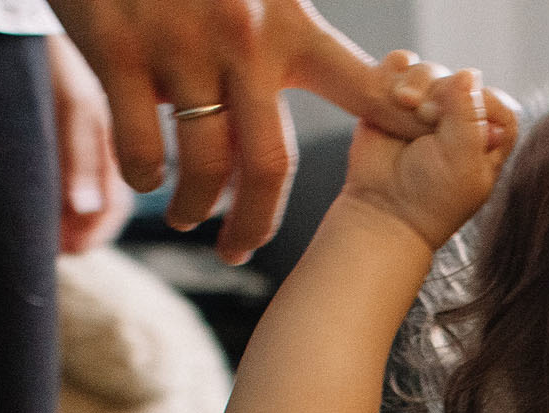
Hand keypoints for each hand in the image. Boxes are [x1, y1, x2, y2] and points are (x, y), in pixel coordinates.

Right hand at [47, 0, 433, 263]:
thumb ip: (288, 39)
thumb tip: (307, 99)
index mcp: (289, 25)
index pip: (364, 88)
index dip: (401, 128)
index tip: (427, 165)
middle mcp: (244, 39)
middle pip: (267, 164)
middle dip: (255, 223)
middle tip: (241, 250)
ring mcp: (181, 47)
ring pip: (203, 164)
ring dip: (195, 208)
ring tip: (188, 219)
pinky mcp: (120, 50)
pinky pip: (140, 144)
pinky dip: (144, 176)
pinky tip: (147, 179)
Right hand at [342, 63, 518, 250]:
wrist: (381, 210)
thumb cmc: (431, 197)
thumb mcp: (462, 160)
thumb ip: (470, 115)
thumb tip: (467, 73)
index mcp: (487, 141)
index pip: (495, 102)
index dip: (480, 101)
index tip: (460, 120)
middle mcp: (458, 123)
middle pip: (461, 81)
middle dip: (443, 92)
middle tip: (427, 116)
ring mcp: (424, 111)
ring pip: (430, 73)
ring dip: (418, 82)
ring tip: (404, 104)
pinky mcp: (393, 104)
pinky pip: (398, 70)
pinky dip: (395, 72)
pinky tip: (393, 93)